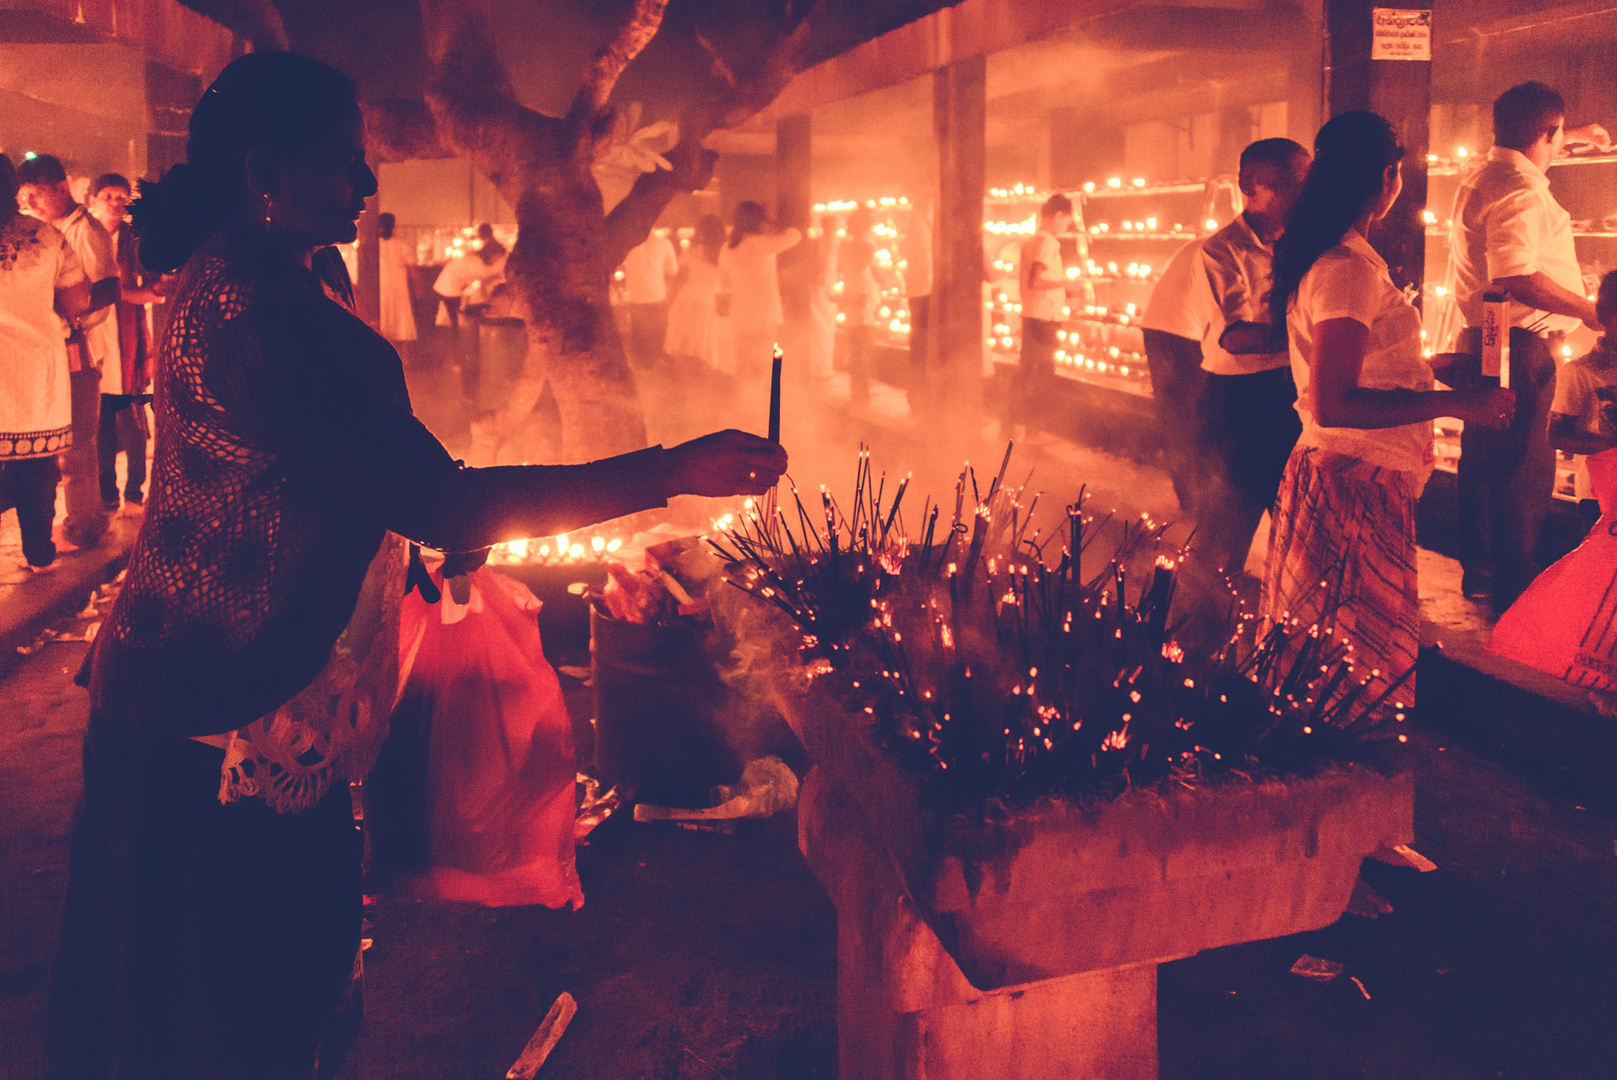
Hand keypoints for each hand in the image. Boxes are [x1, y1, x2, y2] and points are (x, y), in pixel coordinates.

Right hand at [666, 430, 787, 497]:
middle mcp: (739, 453)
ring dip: (773, 478)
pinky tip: (759, 485)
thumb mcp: (724, 439)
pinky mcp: (733, 487)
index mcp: (737, 438)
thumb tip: (768, 449)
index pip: (770, 445)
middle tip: (781, 468)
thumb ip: (745, 442)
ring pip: (771, 478)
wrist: (679, 468)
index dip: (780, 452)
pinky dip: (763, 488)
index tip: (782, 455)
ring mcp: (737, 471)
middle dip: (782, 466)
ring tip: (770, 477)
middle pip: (775, 462)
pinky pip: (759, 490)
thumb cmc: (702, 452)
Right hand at [1458, 386, 1515, 429]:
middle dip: (1509, 413)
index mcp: (1494, 390)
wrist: (1452, 402)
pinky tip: (1497, 427)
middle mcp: (1495, 398)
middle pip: (1511, 408)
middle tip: (1507, 417)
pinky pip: (1500, 424)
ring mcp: (1492, 408)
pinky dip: (1500, 427)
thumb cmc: (1464, 397)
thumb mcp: (1481, 391)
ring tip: (1504, 424)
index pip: (1512, 396)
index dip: (1512, 402)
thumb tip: (1505, 404)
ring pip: (1507, 417)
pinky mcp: (1487, 418)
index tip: (1509, 406)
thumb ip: (1493, 395)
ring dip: (1506, 421)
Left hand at [1566, 123, 1612, 152]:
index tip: (1607, 145)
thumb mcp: (1590, 138)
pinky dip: (1590, 144)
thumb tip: (1606, 146)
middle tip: (1605, 149)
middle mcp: (1591, 128)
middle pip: (1599, 136)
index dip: (1606, 139)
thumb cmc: (1578, 135)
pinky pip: (1588, 140)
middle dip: (1602, 142)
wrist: (1566, 134)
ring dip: (1596, 144)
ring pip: (1594, 139)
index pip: (1604, 133)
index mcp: (1595, 127)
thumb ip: (1599, 142)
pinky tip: (1590, 146)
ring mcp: (1586, 131)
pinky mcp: (1581, 135)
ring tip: (1599, 148)